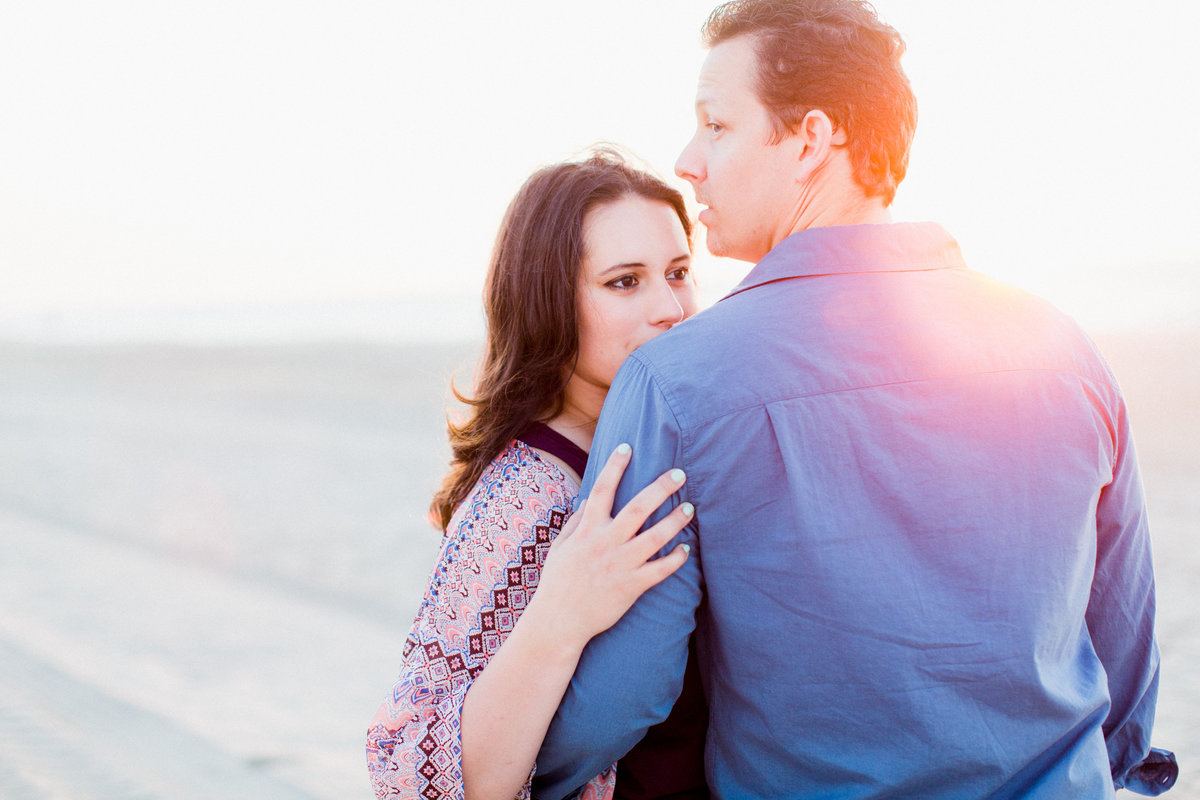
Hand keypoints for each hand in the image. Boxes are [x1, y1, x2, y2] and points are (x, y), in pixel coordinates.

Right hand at [527, 443, 693, 652]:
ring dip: (675, 521)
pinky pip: (660, 570)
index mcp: (586, 530)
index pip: (601, 489)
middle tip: (680, 473)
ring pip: (655, 537)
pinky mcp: (631, 587)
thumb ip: (575, 522)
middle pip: (637, 508)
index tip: (627, 446)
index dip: (614, 466)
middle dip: (660, 488)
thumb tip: (588, 499)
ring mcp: (620, 565)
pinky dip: (675, 559)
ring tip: (690, 508)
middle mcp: (605, 543)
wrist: (558, 622)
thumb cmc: (557, 584)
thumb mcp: (560, 548)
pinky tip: (686, 549)